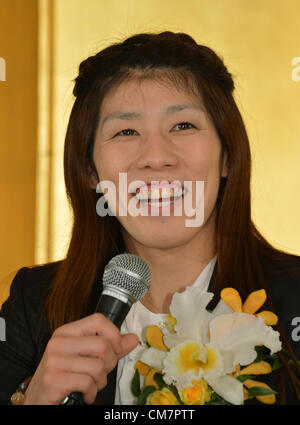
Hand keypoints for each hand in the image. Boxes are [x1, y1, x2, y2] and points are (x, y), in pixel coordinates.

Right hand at [23, 313, 137, 404]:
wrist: (38, 399)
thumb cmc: (64, 375)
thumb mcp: (86, 356)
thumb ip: (111, 347)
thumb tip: (133, 338)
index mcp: (67, 331)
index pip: (98, 320)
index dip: (114, 334)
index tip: (116, 349)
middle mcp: (59, 342)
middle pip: (102, 344)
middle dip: (109, 363)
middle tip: (102, 372)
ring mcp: (54, 361)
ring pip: (97, 366)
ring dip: (100, 381)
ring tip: (92, 384)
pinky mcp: (54, 380)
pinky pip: (87, 383)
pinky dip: (92, 392)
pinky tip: (85, 394)